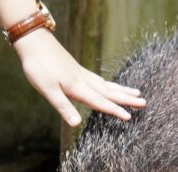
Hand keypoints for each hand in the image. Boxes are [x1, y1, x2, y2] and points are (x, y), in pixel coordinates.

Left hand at [13, 28, 145, 126]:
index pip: (100, 102)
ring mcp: (82, 74)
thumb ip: (63, 107)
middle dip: (127, 98)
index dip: (115, 110)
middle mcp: (84, 81)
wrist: (33, 41)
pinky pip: (99, 80)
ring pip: (107, 84)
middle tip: (144, 102)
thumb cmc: (38, 66)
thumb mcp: (48, 90)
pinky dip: (109, 84)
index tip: (129, 117)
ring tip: (136, 92)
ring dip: (121, 90)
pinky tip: (109, 85)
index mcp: (78, 88)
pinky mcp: (77, 69)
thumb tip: (76, 124)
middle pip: (110, 92)